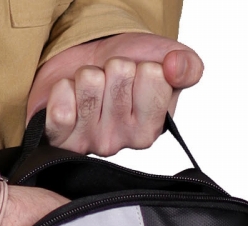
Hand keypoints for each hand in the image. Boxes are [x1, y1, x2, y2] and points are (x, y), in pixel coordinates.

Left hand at [26, 33, 203, 155]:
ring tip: (91, 88)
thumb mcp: (165, 61)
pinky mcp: (60, 138)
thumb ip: (187, 66)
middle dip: (114, 67)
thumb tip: (176, 68)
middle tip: (110, 82)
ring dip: (89, 74)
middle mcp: (121, 142)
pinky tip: (71, 97)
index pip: (153, 75)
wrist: (84, 70)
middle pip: (120, 74)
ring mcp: (89, 142)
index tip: (137, 77)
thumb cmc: (125, 70)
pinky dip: (64, 88)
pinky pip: (62, 106)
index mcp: (151, 128)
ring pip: (90, 82)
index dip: (144, 66)